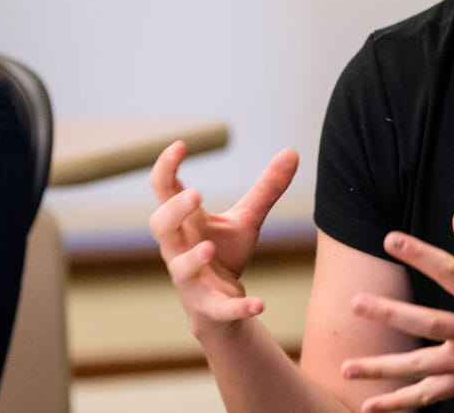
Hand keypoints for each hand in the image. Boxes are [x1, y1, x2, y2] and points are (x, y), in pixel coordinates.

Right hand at [148, 140, 298, 336]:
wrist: (221, 309)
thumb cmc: (224, 254)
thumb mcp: (246, 220)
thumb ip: (266, 189)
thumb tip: (292, 151)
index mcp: (185, 223)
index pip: (164, 191)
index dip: (165, 168)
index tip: (180, 145)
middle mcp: (179, 249)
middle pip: (161, 226)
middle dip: (173, 211)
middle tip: (195, 194)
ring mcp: (191, 280)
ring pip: (180, 268)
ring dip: (192, 259)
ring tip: (209, 248)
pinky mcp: (209, 308)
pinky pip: (219, 308)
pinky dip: (237, 307)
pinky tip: (260, 303)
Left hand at [340, 209, 453, 410]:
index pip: (449, 271)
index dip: (420, 253)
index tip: (390, 239)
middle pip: (427, 323)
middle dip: (389, 314)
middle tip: (356, 304)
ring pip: (420, 367)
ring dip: (382, 369)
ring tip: (347, 367)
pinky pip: (429, 396)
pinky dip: (399, 402)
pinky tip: (369, 406)